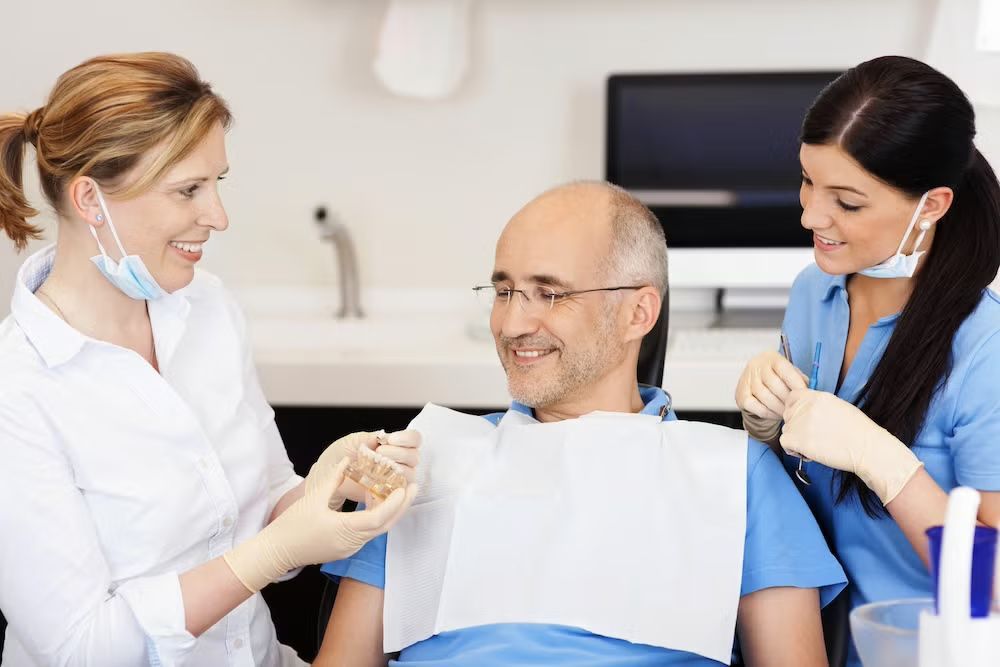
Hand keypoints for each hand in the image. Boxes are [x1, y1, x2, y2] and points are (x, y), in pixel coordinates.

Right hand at [224, 457, 418, 592]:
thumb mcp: (314, 497)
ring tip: (399, 490)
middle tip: (413, 487)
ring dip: (390, 511)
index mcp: (344, 530)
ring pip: (378, 530)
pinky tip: (377, 501)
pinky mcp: (345, 549)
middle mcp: (351, 543)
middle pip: (385, 526)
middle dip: (401, 506)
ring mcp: (349, 548)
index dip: (394, 504)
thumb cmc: (292, 526)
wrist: (276, 551)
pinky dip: (377, 517)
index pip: (378, 518)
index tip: (404, 488)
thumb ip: (335, 478)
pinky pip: (368, 533)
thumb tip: (347, 459)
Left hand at [310, 430, 421, 507]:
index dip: (407, 438)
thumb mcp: (352, 441)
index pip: (414, 439)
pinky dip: (392, 488)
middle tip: (380, 453)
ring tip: (377, 469)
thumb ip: (370, 437)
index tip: (390, 439)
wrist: (324, 477)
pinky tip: (377, 483)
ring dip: (397, 469)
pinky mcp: (388, 496)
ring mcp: (394, 480)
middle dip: (399, 453)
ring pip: (410, 474)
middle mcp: (398, 462)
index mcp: (392, 445)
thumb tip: (385, 436)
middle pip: (414, 457)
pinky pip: (400, 494)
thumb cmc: (338, 457)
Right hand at [735, 350, 807, 441]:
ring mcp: (746, 380)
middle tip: (797, 407)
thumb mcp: (789, 372)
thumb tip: (810, 390)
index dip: (795, 382)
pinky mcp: (741, 395)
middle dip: (788, 398)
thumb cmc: (777, 377)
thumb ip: (799, 379)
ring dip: (779, 407)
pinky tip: (777, 414)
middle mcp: (756, 366)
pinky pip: (756, 406)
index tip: (805, 394)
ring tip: (788, 412)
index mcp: (771, 358)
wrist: (754, 382)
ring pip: (765, 396)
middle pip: (774, 384)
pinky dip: (769, 413)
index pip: (783, 368)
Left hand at [781, 389, 922, 504]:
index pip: (792, 396)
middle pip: (788, 414)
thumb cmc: (859, 432)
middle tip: (814, 436)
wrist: (868, 448)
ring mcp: (800, 422)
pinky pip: (784, 443)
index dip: (795, 409)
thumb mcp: (839, 407)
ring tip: (816, 445)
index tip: (803, 420)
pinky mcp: (798, 439)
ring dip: (796, 439)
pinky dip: (793, 450)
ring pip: (786, 429)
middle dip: (796, 426)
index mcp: (817, 396)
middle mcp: (806, 406)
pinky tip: (809, 453)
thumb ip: (819, 405)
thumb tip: (806, 410)